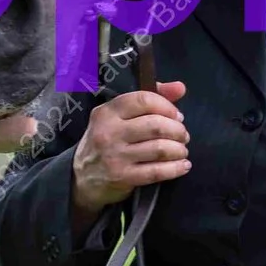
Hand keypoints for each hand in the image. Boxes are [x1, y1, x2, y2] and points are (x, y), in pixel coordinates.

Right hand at [71, 80, 189, 212]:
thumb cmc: (107, 140)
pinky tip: (183, 166)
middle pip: (155, 125)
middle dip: (177, 130)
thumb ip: (150, 98)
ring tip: (181, 150)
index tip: (177, 116)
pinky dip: (176, 168)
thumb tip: (180, 87)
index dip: (167, 106)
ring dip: (179, 149)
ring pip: (160, 148)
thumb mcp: (118, 116)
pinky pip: (157, 172)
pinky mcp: (122, 177)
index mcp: (107, 112)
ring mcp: (115, 156)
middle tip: (183, 135)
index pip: (144, 100)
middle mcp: (109, 132)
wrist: (82, 177)